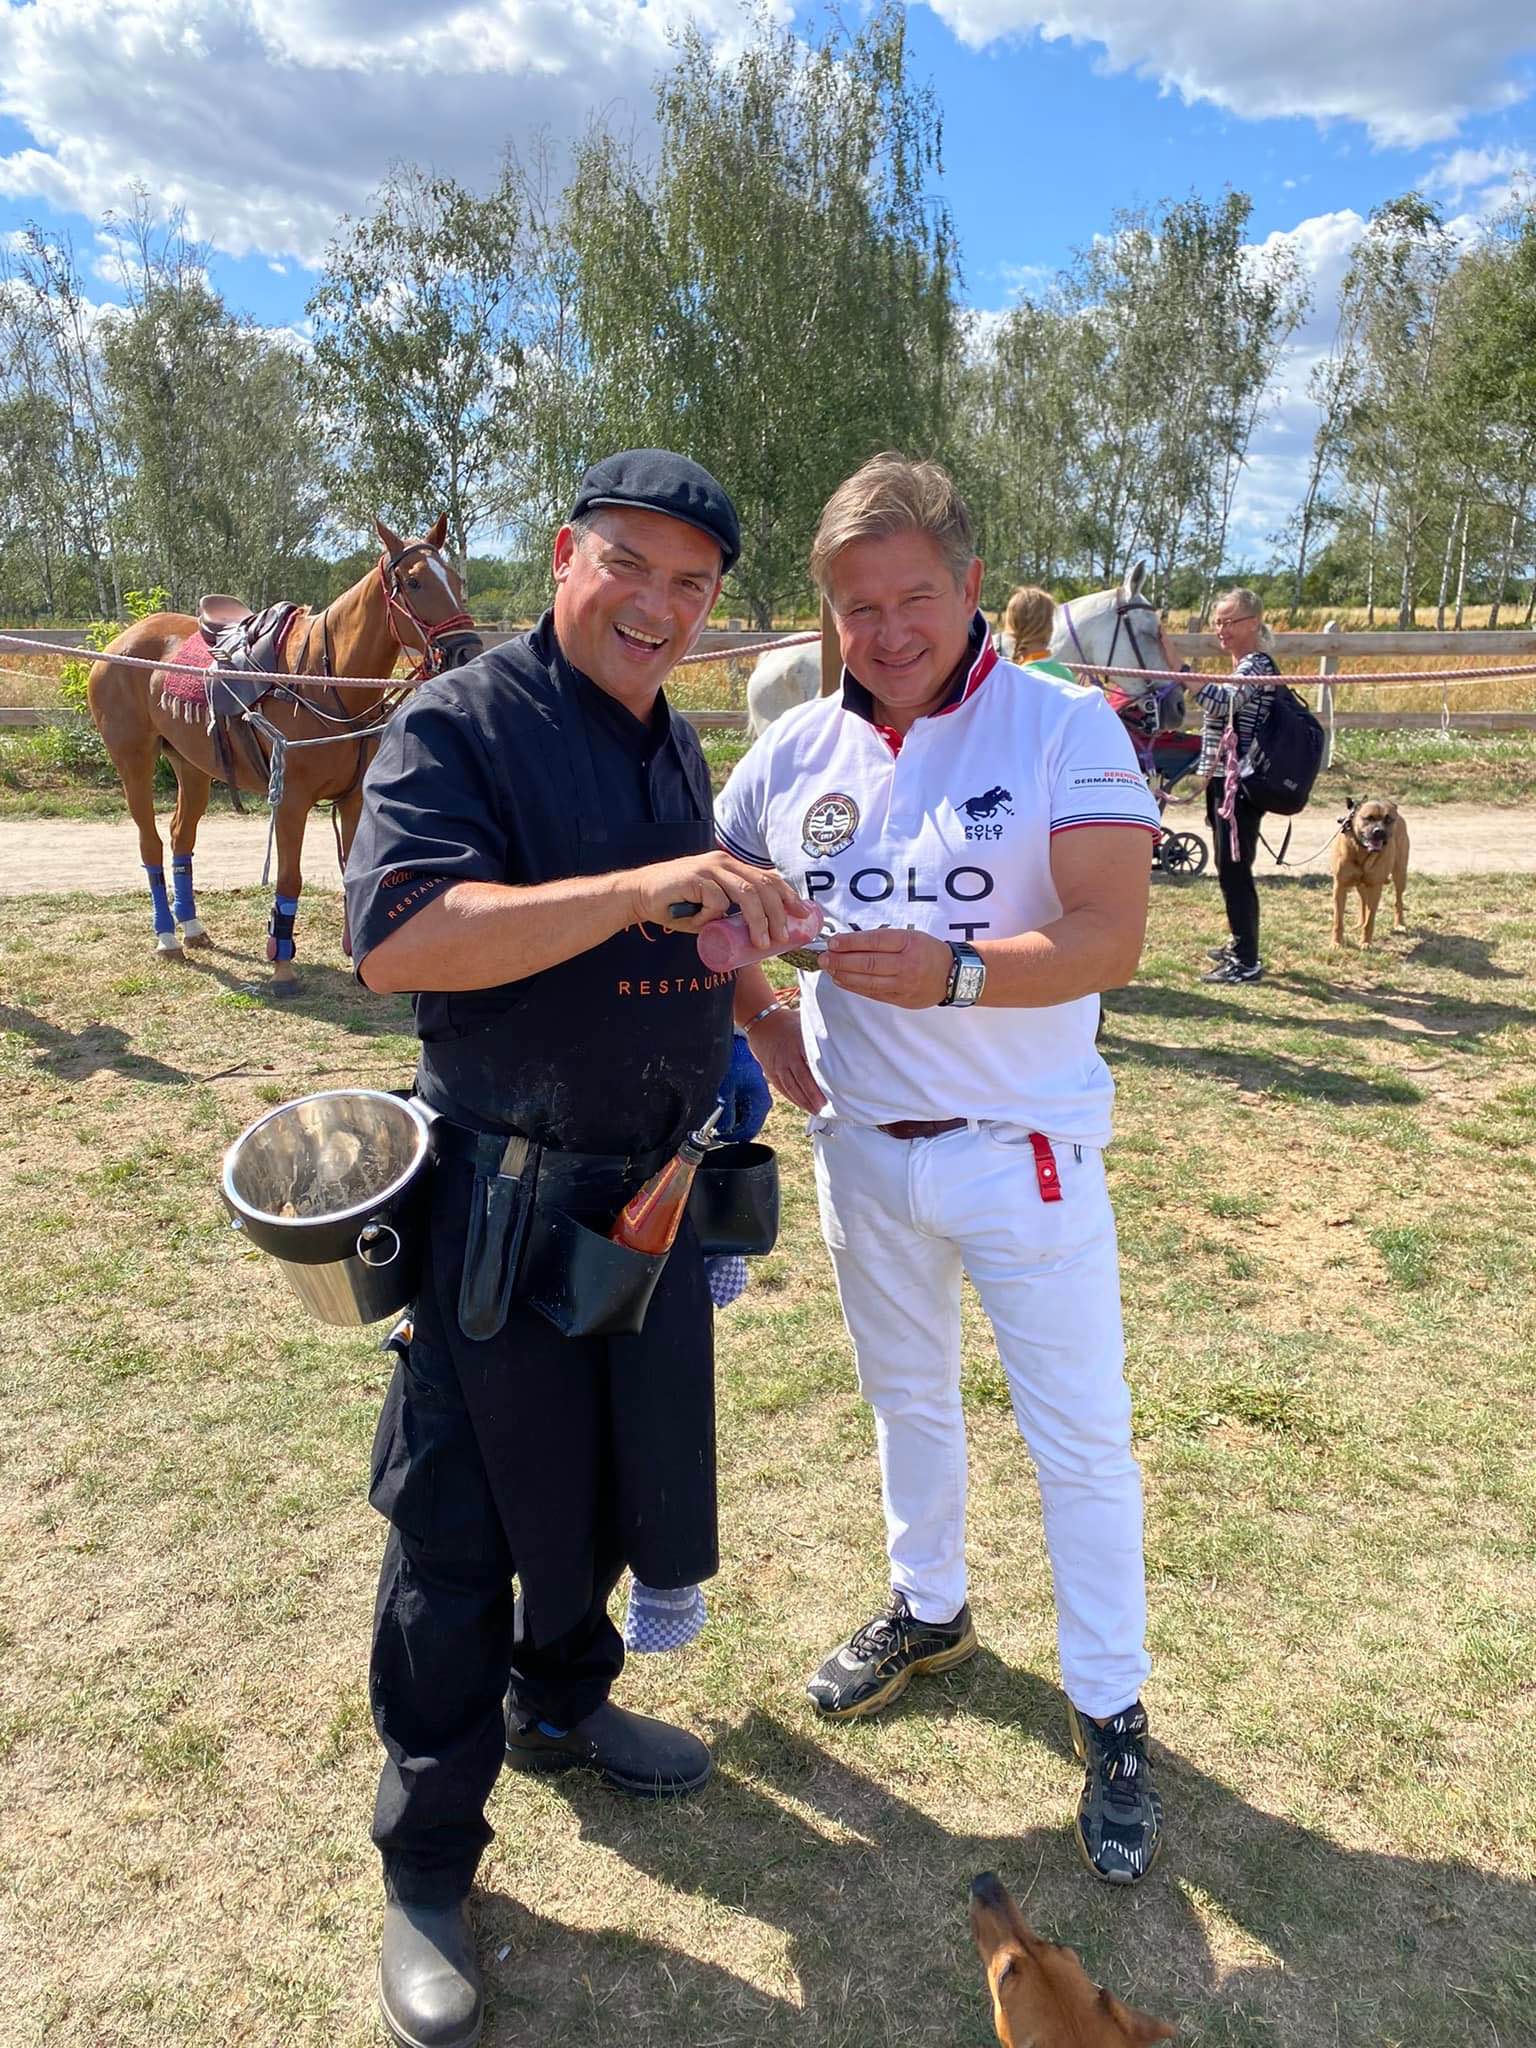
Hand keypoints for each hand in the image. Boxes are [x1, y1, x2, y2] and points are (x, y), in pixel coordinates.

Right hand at [629, 851, 809, 951]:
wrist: (639, 895)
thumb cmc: (677, 905)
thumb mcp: (711, 906)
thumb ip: (731, 911)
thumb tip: (762, 934)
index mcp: (731, 865)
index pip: (767, 876)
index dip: (788, 894)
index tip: (801, 914)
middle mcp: (723, 861)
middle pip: (762, 885)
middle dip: (778, 913)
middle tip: (782, 937)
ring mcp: (709, 867)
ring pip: (746, 893)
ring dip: (758, 920)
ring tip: (761, 942)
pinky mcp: (694, 877)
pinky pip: (716, 901)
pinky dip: (713, 918)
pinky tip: (699, 924)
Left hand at [715, 1033, 772, 1141]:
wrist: (734, 1045)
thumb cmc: (732, 1063)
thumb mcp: (725, 1090)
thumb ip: (725, 1113)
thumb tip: (723, 1130)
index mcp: (760, 1102)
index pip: (749, 1131)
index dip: (731, 1137)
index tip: (716, 1135)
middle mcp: (762, 1102)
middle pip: (748, 1127)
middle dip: (731, 1129)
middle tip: (714, 1125)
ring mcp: (758, 1098)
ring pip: (745, 1119)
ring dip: (731, 1120)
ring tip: (717, 1112)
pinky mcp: (751, 1094)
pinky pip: (743, 1109)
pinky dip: (732, 1111)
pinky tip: (723, 1104)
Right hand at [747, 1005, 824, 1113]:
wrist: (762, 1023)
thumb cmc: (789, 1022)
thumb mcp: (805, 1022)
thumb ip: (820, 1030)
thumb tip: (843, 1034)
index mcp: (800, 1042)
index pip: (813, 1063)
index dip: (823, 1078)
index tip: (834, 1089)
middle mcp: (788, 1055)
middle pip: (803, 1079)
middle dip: (814, 1095)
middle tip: (826, 1107)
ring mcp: (778, 1065)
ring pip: (792, 1087)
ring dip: (804, 1101)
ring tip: (816, 1110)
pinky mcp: (771, 1072)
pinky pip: (783, 1088)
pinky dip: (793, 1098)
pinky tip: (803, 1105)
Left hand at [822, 928, 952, 1008]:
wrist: (953, 975)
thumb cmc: (928, 951)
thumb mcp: (910, 936)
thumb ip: (884, 939)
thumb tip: (849, 942)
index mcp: (909, 943)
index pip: (875, 941)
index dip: (851, 942)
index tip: (833, 942)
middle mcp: (907, 964)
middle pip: (868, 963)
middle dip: (841, 960)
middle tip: (823, 957)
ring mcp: (903, 985)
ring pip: (867, 981)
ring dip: (844, 975)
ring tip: (829, 969)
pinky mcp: (900, 1000)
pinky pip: (873, 993)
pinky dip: (854, 986)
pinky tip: (841, 980)